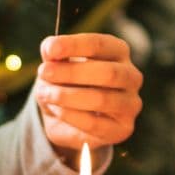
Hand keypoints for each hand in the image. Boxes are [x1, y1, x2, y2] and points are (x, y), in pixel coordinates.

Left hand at [35, 33, 143, 159]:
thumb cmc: (66, 83)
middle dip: (71, 72)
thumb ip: (54, 55)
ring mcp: (130, 104)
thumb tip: (49, 49)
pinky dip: (70, 115)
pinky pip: (95, 123)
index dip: (74, 46)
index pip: (100, 45)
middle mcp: (131, 76)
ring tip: (44, 93)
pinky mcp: (122, 129)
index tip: (50, 50)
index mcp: (118, 51)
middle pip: (108, 73)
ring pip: (101, 99)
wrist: (67, 119)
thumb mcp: (56, 65)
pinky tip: (55, 109)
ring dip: (66, 96)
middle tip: (43, 72)